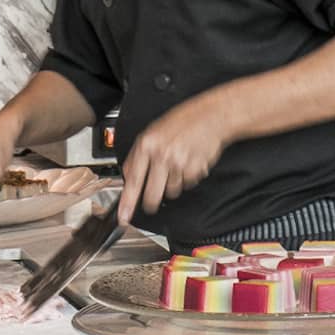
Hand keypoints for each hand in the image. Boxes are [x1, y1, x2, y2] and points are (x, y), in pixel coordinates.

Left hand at [118, 95, 229, 223]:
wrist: (211, 116)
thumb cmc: (183, 121)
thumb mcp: (153, 131)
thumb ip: (139, 154)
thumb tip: (128, 176)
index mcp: (147, 144)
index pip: (133, 180)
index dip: (127, 202)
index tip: (123, 217)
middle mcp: (162, 155)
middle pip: (152, 195)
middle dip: (151, 202)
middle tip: (152, 201)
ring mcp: (179, 164)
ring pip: (171, 191)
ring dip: (172, 184)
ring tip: (177, 165)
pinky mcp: (195, 170)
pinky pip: (187, 185)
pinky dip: (187, 178)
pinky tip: (189, 162)